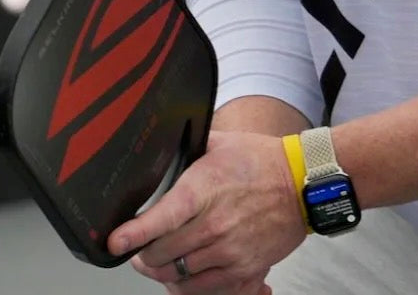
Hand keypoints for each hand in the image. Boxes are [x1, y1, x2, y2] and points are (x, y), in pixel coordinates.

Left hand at [110, 130, 306, 293]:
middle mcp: (214, 223)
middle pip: (161, 254)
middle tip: (137, 249)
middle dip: (143, 254)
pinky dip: (186, 285)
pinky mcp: (243, 268)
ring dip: (161, 271)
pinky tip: (181, 274)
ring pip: (178, 274)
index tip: (114, 242)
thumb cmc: (262, 161)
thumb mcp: (221, 142)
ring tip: (155, 262)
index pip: (161, 218)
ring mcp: (229, 249)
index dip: (132, 234)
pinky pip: (203, 288)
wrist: (303, 184)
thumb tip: (162, 137)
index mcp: (204, 189)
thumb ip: (188, 145)